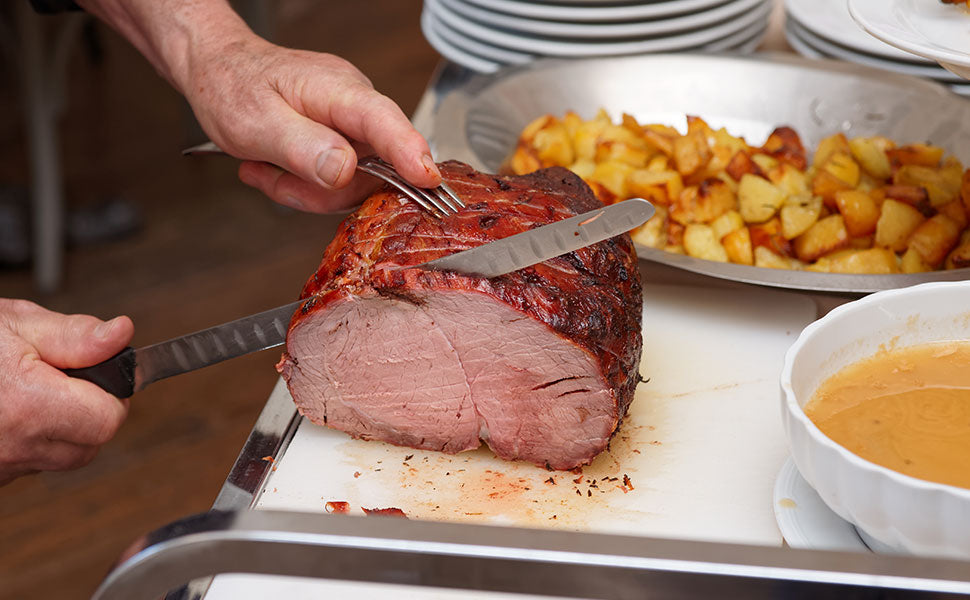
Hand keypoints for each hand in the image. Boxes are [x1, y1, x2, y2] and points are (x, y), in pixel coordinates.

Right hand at [0, 300, 133, 484]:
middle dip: (90, 408)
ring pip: (65, 456)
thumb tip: (121, 336)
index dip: (110, 391)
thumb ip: (75, 335)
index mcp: (28, 407)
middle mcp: (15, 446)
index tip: (94, 370)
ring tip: (34, 390)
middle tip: (61, 377)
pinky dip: (36, 439)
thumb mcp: (16, 325)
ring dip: (64, 426)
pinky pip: (33, 462)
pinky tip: (14, 411)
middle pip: (92, 442)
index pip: (108, 418)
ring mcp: (2, 467)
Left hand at [184, 35, 440, 212]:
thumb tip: (346, 170)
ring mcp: (351, 123)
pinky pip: (340, 178)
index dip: (409, 152)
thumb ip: (303, 147)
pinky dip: (306, 183)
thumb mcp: (255, 123)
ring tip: (265, 169)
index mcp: (338, 90)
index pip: (384, 121)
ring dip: (308, 189)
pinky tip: (276, 168)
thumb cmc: (232, 85)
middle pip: (371, 168)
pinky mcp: (344, 138)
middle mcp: (355, 104)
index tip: (428, 179)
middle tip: (275, 181)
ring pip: (353, 180)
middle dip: (323, 190)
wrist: (218, 67)